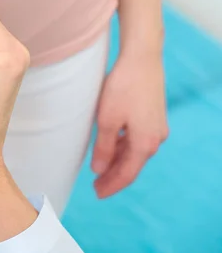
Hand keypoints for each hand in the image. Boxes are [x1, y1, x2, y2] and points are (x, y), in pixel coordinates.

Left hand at [91, 54, 167, 197]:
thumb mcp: (106, 120)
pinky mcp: (153, 116)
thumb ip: (103, 148)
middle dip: (113, 176)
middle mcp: (156, 138)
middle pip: (132, 165)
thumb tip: (100, 170)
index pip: (127, 174)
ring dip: (118, 162)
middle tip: (96, 186)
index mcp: (145, 143)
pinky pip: (137, 139)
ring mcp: (157, 127)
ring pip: (135, 152)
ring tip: (100, 169)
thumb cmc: (122, 87)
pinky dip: (123, 147)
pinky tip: (111, 147)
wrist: (141, 58)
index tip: (97, 193)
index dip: (111, 185)